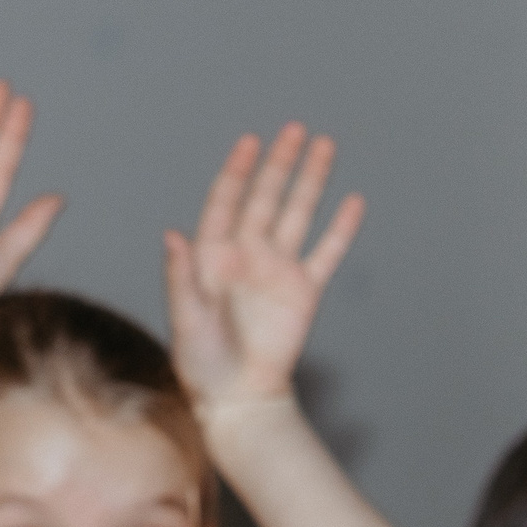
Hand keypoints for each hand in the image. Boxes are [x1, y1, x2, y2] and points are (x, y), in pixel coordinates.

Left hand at [165, 123, 364, 420]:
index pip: (226, 200)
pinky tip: (353, 202)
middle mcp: (247, 255)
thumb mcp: (184, 319)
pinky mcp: (304, 291)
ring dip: (311, 181)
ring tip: (324, 146)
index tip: (250, 141)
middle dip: (279, 163)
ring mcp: (278, 270)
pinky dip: (340, 229)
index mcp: (213, 256)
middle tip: (294, 129)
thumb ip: (180, 276)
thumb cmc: (202, 364)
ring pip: (298, 214)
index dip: (238, 170)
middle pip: (266, 197)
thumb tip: (173, 234)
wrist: (237, 398)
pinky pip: (326, 253)